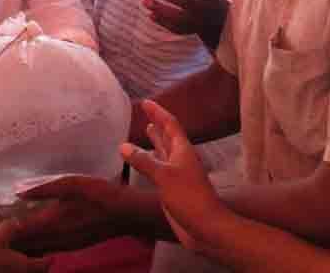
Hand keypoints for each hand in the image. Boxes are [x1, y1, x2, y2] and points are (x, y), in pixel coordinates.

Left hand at [12, 175, 143, 254]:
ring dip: (24, 245)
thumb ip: (45, 189)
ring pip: (37, 250)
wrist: (127, 215)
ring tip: (9, 238)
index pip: (22, 231)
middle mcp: (57, 238)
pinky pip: (49, 250)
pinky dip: (37, 247)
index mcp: (53, 222)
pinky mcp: (73, 246)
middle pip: (27, 245)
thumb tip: (19, 192)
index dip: (6, 229)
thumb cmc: (101, 195)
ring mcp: (66, 245)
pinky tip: (33, 241)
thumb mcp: (73, 184)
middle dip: (11, 240)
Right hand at [120, 100, 224, 252]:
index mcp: (182, 150)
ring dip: (156, 141)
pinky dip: (150, 162)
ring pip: (165, 152)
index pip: (170, 125)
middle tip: (145, 113)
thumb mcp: (164, 176)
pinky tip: (143, 163)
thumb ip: (144, 160)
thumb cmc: (188, 197)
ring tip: (147, 129)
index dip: (158, 112)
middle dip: (158, 124)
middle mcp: (181, 159)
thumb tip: (123, 146)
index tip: (145, 102)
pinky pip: (160, 169)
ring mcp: (178, 175)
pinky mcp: (173, 189)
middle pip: (169, 136)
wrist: (205, 227)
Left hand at [143, 0, 226, 49]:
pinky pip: (176, 28)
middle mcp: (206, 8)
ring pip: (179, 18)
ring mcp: (199, 22)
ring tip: (145, 1)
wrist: (219, 18)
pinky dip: (162, 22)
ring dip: (161, 9)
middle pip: (185, 1)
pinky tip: (151, 14)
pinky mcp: (191, 31)